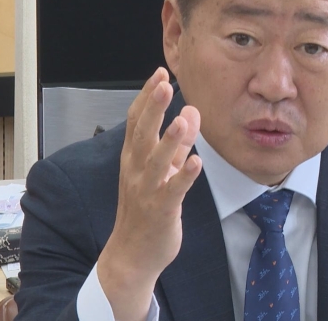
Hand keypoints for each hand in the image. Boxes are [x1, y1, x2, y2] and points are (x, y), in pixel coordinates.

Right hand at [98, 67, 202, 320]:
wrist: (131, 255)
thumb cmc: (146, 208)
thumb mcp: (161, 170)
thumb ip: (178, 142)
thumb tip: (191, 111)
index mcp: (132, 158)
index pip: (136, 121)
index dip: (146, 97)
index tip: (159, 74)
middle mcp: (136, 170)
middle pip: (143, 134)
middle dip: (153, 108)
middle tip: (163, 83)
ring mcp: (146, 190)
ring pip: (157, 161)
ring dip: (170, 140)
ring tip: (181, 119)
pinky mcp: (161, 210)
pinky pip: (173, 191)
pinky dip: (183, 176)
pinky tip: (196, 163)